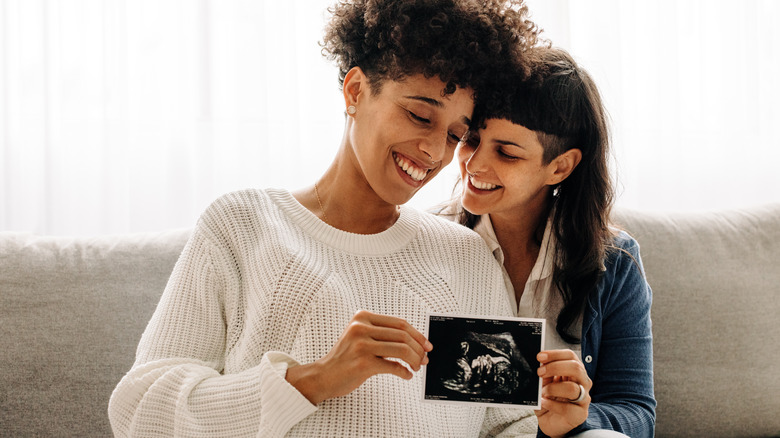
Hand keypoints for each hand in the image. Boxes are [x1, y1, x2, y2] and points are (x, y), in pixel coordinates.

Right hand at [285, 309, 432, 403]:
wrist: (323, 375)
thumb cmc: (345, 358)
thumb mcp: (360, 337)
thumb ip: (383, 334)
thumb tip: (414, 341)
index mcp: (362, 317)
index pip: (399, 322)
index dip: (417, 334)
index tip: (426, 344)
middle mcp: (361, 328)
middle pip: (402, 335)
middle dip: (418, 348)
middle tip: (424, 358)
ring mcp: (361, 345)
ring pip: (401, 350)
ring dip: (414, 360)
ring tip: (416, 367)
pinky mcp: (363, 363)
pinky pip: (393, 366)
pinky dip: (404, 372)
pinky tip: (406, 375)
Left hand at [534, 349, 591, 437]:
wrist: (551, 422)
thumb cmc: (549, 400)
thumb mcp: (543, 384)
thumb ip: (544, 374)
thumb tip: (539, 365)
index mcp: (574, 371)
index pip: (570, 356)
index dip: (555, 354)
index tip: (540, 357)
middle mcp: (582, 383)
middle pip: (576, 368)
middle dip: (555, 368)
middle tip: (540, 372)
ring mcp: (583, 399)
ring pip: (573, 388)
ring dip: (553, 389)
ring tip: (542, 393)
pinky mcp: (580, 414)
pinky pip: (567, 408)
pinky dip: (552, 405)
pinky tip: (544, 403)